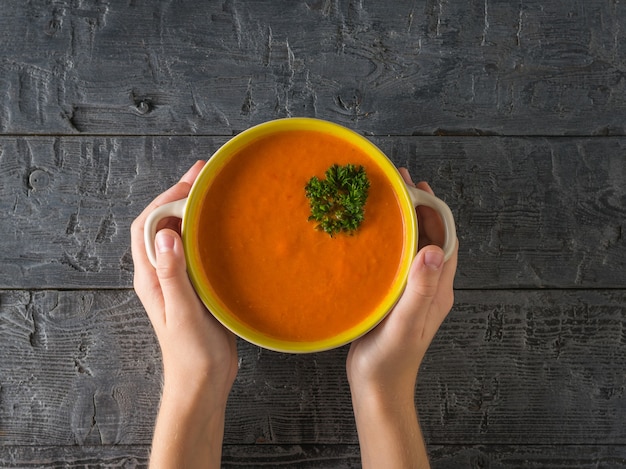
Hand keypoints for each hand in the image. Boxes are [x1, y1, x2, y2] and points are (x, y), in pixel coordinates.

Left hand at [131, 161, 237, 467]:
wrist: (203, 382)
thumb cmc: (191, 354)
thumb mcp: (182, 314)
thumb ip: (172, 276)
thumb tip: (167, 235)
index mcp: (151, 278)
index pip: (147, 226)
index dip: (164, 200)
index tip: (189, 183)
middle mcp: (160, 274)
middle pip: (162, 224)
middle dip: (178, 195)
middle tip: (204, 173)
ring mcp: (178, 279)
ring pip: (179, 234)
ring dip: (191, 209)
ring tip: (213, 189)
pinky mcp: (195, 287)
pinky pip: (195, 249)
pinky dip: (204, 230)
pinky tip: (222, 225)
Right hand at [346, 168, 457, 467]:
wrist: (377, 388)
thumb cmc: (390, 360)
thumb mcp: (405, 323)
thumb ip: (421, 289)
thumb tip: (436, 249)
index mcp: (439, 289)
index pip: (445, 238)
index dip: (434, 209)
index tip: (416, 185)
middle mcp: (430, 285)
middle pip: (430, 237)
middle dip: (418, 207)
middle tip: (397, 182)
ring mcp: (412, 290)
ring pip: (413, 247)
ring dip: (404, 221)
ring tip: (384, 198)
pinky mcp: (394, 296)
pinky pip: (396, 260)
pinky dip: (389, 241)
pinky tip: (371, 233)